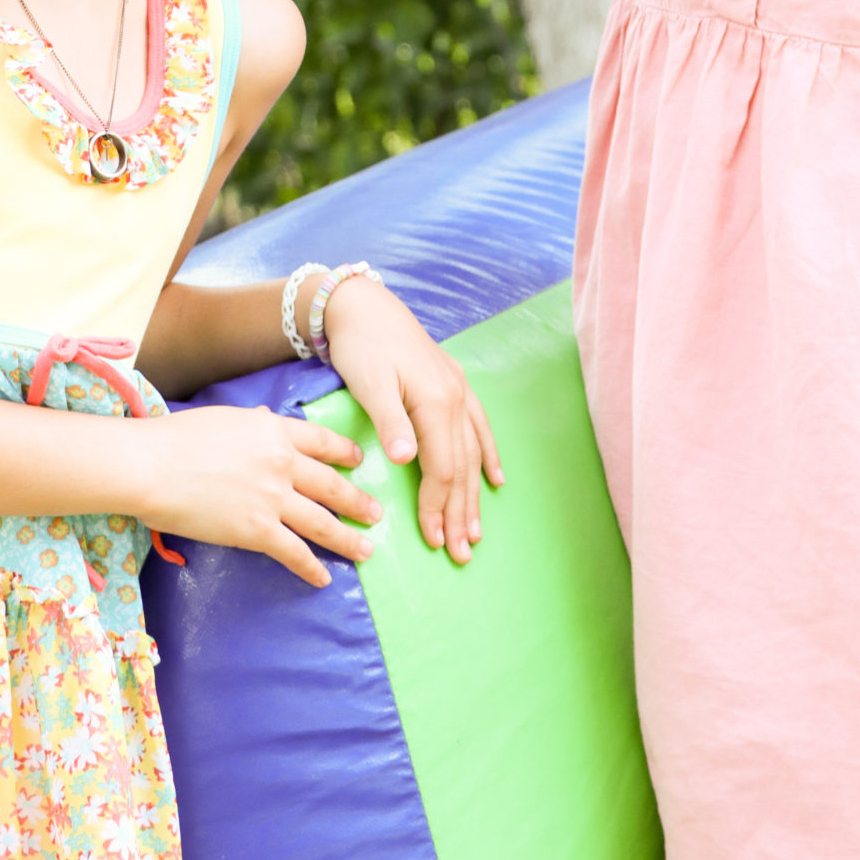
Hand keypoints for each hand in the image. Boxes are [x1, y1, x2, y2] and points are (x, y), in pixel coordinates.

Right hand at [137, 404, 379, 588]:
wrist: (153, 466)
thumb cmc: (179, 437)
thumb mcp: (227, 418)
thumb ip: (254, 423)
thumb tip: (266, 416)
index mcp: (275, 429)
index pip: (323, 441)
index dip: (345, 453)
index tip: (360, 462)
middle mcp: (282, 462)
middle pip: (332, 485)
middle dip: (358, 502)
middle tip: (376, 513)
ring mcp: (272, 498)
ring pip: (322, 522)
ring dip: (347, 539)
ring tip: (366, 549)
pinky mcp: (256, 531)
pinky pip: (294, 552)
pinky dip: (312, 567)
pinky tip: (323, 577)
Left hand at [322, 280, 503, 563]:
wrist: (365, 306)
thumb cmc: (363, 346)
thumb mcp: (370, 383)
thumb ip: (391, 421)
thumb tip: (406, 459)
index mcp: (436, 402)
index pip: (442, 468)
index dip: (438, 506)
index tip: (433, 540)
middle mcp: (456, 399)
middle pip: (461, 467)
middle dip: (461, 512)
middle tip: (461, 553)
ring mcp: (459, 391)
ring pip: (473, 453)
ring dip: (475, 495)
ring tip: (477, 532)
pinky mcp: (454, 385)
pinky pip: (480, 427)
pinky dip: (489, 455)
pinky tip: (497, 480)